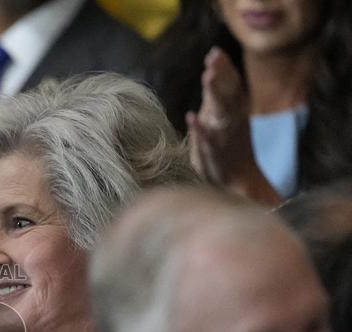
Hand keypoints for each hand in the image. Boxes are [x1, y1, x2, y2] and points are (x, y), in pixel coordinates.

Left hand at [186, 47, 280, 204]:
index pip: (229, 84)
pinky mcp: (214, 153)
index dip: (224, 68)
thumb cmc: (227, 147)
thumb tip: (211, 71)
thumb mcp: (223, 117)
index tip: (215, 52)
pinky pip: (207, 139)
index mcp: (232, 110)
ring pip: (220, 111)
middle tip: (213, 58)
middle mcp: (230, 119)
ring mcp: (223, 135)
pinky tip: (192, 118)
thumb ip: (217, 97)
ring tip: (206, 77)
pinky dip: (200, 129)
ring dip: (214, 94)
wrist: (239, 180)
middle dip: (220, 74)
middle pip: (227, 91)